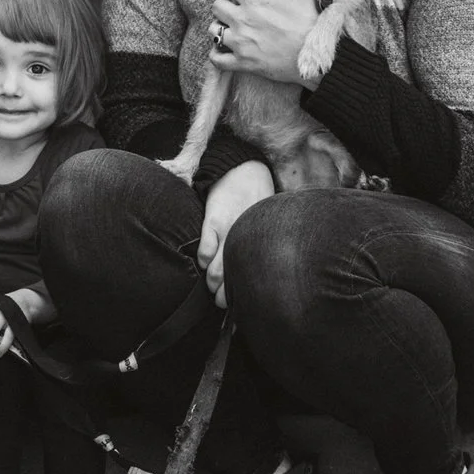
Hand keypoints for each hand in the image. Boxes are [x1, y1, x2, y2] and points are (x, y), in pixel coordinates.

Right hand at [197, 159, 273, 307]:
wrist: (243, 169)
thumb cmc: (259, 198)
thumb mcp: (269, 220)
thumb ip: (265, 242)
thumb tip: (269, 270)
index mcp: (261, 240)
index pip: (255, 275)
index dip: (249, 295)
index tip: (245, 304)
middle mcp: (245, 238)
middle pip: (234, 279)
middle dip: (227, 298)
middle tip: (224, 303)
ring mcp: (228, 230)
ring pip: (217, 271)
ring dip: (213, 284)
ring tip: (213, 289)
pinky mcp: (213, 221)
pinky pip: (204, 251)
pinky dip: (203, 262)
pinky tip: (205, 263)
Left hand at [209, 0, 319, 87]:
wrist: (316, 53)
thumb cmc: (311, 20)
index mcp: (254, 1)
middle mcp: (242, 21)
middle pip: (217, 6)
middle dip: (228, 6)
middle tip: (241, 12)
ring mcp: (240, 43)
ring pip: (213, 30)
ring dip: (221, 28)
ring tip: (234, 30)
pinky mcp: (242, 63)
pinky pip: (216, 59)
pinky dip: (217, 54)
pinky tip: (225, 49)